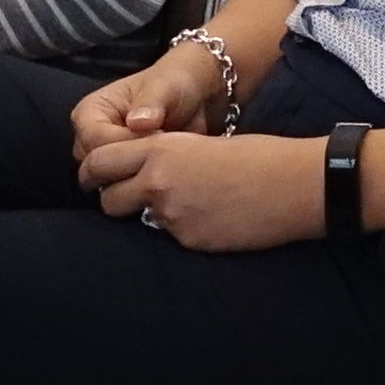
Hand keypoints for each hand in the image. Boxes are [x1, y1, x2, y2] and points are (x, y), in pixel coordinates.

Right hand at [68, 37, 236, 178]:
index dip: (126, 144)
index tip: (158, 137)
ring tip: (165, 160)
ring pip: (109, 182)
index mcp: (89, 112)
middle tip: (162, 154)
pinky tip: (166, 171)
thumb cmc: (174, 84)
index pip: (95, 142)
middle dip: (130, 163)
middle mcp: (90, 138)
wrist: (195, 97)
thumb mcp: (165, 86)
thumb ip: (151, 102)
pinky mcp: (123, 174)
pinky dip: (145, 184)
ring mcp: (106, 158)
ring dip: (137, 175)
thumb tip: (138, 122)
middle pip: (97, 167)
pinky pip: (126, 189)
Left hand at [76, 124, 329, 250]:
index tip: (91, 177)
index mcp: (160, 149)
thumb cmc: (257, 156)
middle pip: (108, 200)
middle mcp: (157, 182)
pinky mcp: (190, 240)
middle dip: (112, 200)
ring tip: (182, 207)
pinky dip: (184, 229)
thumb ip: (168, 157)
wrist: (293, 184)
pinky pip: (173, 237)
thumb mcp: (202, 144)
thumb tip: (148, 172)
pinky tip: (212, 219)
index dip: (91, 172)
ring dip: (149, 216)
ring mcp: (172, 215)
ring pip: (140, 221)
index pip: (100, 161)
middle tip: (123, 200)